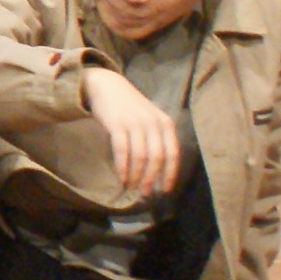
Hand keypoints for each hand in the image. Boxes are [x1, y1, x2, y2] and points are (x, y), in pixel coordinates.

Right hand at [82, 64, 183, 197]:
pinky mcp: (117, 124)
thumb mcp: (150, 119)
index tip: (164, 190)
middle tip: (145, 193)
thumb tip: (157, 171)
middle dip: (151, 179)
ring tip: (131, 187)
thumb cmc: (130, 107)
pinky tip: (121, 178)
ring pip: (140, 157)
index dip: (169, 174)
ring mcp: (135, 123)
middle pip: (156, 158)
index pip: (173, 154)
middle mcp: (153, 123)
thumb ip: (156, 139)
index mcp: (165, 123)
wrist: (107, 85)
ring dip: (136, 176)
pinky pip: (122, 151)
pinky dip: (123, 168)